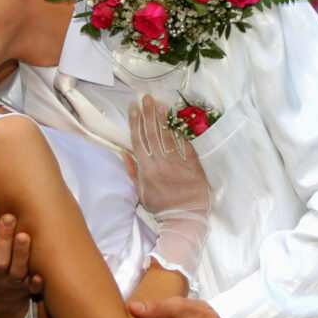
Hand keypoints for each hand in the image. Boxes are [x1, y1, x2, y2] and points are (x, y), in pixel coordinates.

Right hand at [128, 96, 207, 213]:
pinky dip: (180, 136)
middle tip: (147, 98)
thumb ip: (132, 172)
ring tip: (161, 105)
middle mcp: (161, 166)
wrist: (185, 219)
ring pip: (168, 139)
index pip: (139, 142)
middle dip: (149, 115)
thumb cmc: (161, 207)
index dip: (135, 123)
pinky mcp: (193, 168)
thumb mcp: (141, 193)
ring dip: (163, 120)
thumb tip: (124, 153)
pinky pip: (186, 148)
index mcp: (147, 171)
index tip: (134, 107)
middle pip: (153, 135)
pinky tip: (176, 123)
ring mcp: (178, 166)